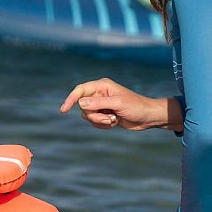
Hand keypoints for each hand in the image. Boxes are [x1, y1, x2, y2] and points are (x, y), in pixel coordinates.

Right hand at [60, 78, 174, 131]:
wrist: (147, 117)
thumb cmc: (136, 107)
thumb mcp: (117, 104)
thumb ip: (98, 103)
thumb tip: (80, 102)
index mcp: (102, 86)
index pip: (80, 90)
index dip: (70, 99)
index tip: (64, 110)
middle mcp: (99, 94)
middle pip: (83, 106)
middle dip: (94, 115)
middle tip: (109, 118)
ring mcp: (101, 104)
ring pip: (87, 115)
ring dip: (99, 121)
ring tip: (113, 120)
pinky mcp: (103, 113)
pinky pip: (93, 122)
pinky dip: (102, 125)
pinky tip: (113, 123)